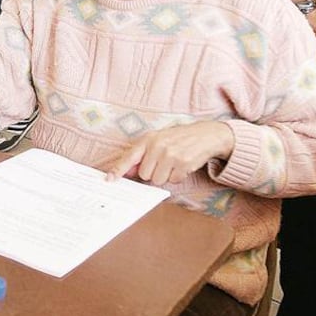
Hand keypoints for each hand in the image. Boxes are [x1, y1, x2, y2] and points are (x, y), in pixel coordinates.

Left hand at [106, 121, 234, 184]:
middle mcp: (158, 146)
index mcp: (149, 139)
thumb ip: (142, 155)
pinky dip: (178, 176)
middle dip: (153, 173)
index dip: (118, 170)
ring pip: (158, 180)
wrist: (205, 134)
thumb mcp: (158, 140)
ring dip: (166, 176)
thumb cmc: (178, 138)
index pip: (130, 157)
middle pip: (145, 175)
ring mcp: (171, 154)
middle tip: (163, 162)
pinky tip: (183, 165)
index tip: (109, 179)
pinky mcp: (184, 163)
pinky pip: (173, 181)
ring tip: (174, 163)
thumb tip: (129, 172)